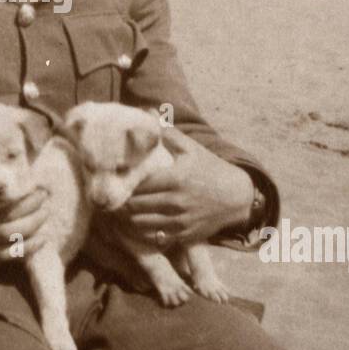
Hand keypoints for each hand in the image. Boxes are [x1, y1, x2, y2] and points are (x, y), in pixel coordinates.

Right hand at [0, 174, 51, 264]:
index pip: (2, 202)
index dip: (25, 196)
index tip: (40, 185)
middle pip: (9, 221)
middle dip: (33, 210)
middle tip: (46, 198)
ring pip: (8, 240)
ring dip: (33, 228)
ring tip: (46, 215)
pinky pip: (3, 256)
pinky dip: (24, 250)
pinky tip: (41, 239)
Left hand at [109, 128, 253, 250]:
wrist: (237, 197)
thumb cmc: (210, 169)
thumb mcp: (191, 148)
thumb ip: (167, 132)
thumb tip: (147, 112)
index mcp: (175, 179)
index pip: (137, 185)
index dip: (123, 184)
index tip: (114, 180)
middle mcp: (176, 202)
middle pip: (134, 206)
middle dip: (121, 202)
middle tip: (111, 197)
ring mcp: (180, 222)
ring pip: (140, 224)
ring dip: (128, 218)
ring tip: (121, 210)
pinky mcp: (184, 236)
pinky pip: (154, 238)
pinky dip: (143, 232)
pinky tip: (138, 223)